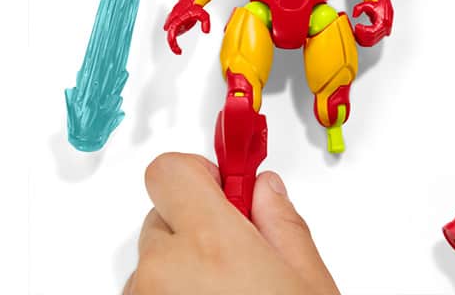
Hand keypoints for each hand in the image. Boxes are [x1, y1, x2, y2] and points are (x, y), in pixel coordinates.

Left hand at [124, 153, 339, 294]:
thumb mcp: (308, 283)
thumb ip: (283, 226)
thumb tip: (265, 192)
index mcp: (211, 245)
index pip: (170, 171)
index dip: (198, 174)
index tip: (224, 188)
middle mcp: (163, 271)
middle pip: (165, 218)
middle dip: (197, 229)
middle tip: (240, 260)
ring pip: (154, 262)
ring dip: (182, 269)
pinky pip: (146, 292)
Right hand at [163, 0, 210, 54]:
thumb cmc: (193, 6)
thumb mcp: (202, 14)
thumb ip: (205, 21)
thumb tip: (206, 31)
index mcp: (177, 19)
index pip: (172, 33)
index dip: (173, 43)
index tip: (177, 50)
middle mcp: (172, 21)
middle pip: (169, 36)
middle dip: (172, 45)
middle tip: (178, 51)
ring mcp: (172, 22)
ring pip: (169, 35)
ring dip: (173, 43)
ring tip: (178, 49)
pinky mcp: (173, 23)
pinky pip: (172, 33)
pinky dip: (173, 39)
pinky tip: (177, 45)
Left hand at [352, 0, 392, 45]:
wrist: (384, 3)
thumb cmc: (378, 4)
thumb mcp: (367, 4)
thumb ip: (359, 8)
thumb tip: (354, 15)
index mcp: (384, 21)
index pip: (372, 32)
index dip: (363, 31)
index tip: (357, 27)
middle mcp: (386, 28)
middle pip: (372, 39)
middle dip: (361, 37)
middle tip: (355, 32)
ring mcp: (385, 32)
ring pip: (372, 42)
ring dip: (363, 40)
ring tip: (356, 34)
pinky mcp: (383, 34)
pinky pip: (374, 41)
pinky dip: (366, 41)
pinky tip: (360, 36)